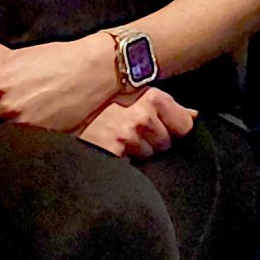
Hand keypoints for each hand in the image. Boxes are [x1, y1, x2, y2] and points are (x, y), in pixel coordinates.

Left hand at [0, 34, 116, 130]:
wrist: (92, 70)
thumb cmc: (54, 59)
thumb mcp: (15, 56)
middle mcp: (4, 104)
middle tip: (2, 103)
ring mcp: (22, 122)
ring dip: (4, 123)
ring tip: (21, 110)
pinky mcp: (39, 135)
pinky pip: (19, 139)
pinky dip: (22, 133)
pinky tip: (34, 118)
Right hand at [77, 87, 194, 159]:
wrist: (66, 109)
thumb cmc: (103, 101)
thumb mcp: (136, 94)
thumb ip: (167, 106)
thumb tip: (194, 116)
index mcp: (152, 97)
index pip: (185, 126)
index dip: (172, 129)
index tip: (156, 126)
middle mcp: (143, 115)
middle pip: (167, 143)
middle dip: (153, 141)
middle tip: (128, 130)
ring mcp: (128, 135)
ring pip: (150, 156)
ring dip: (137, 151)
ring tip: (117, 138)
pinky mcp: (113, 151)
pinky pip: (132, 164)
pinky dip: (123, 160)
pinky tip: (111, 149)